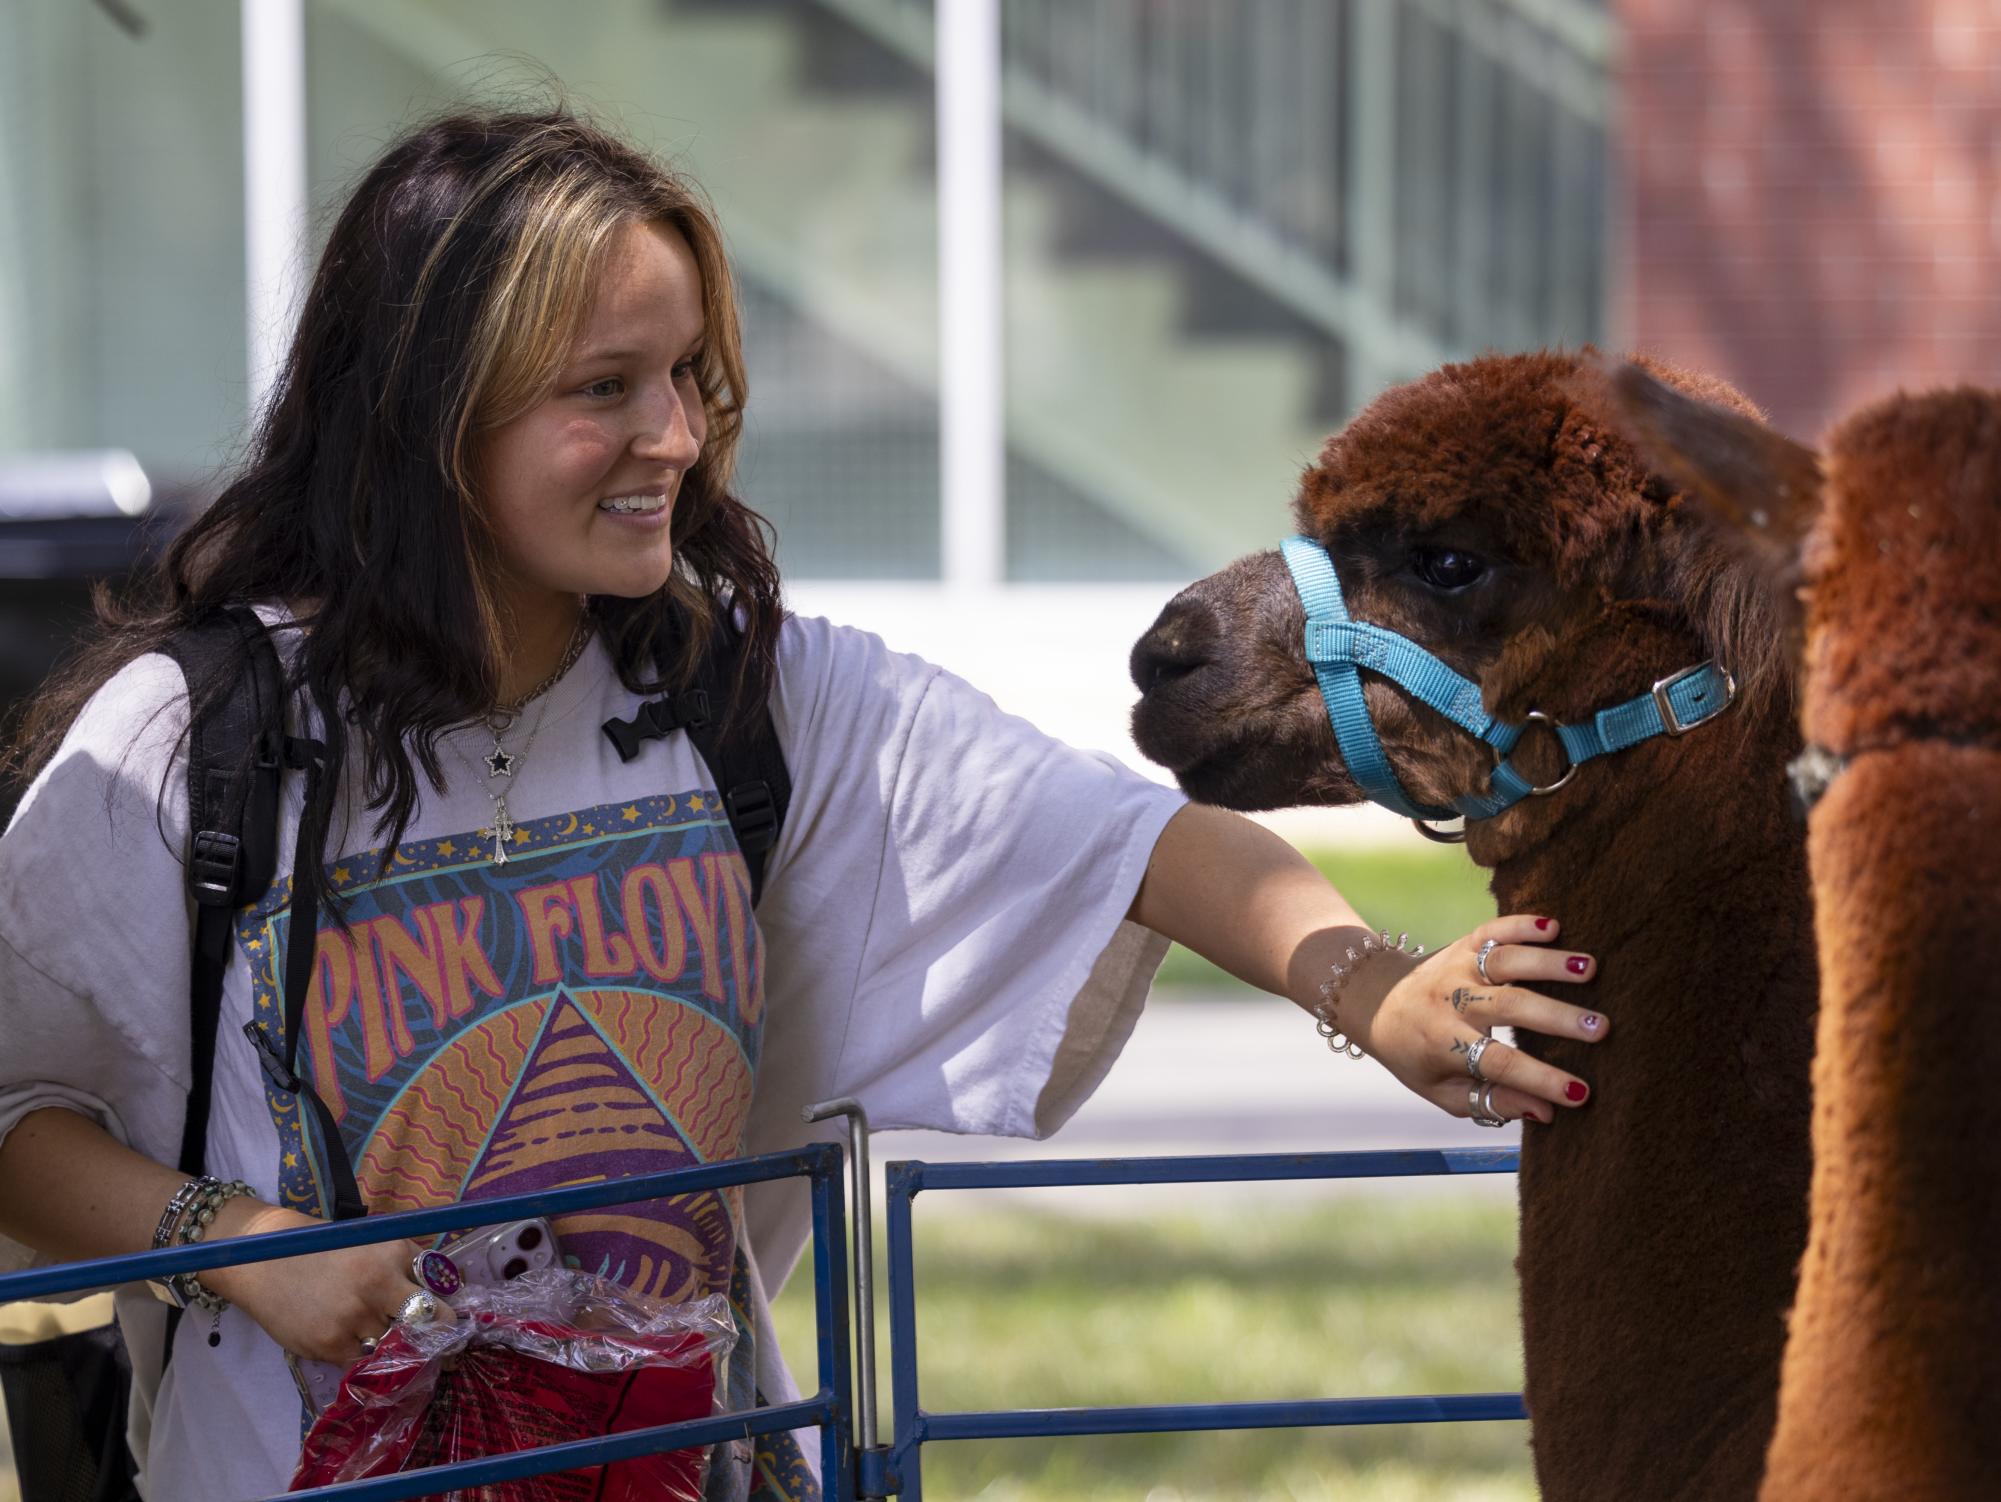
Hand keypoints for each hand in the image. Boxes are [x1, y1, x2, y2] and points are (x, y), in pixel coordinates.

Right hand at [201, 1200, 434, 1364]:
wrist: (262, 1260)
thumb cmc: (321, 1249)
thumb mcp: (370, 1243)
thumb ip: (404, 1265)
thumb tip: (444, 1291)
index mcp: (394, 1252)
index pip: (439, 1287)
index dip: (444, 1304)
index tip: (448, 1318)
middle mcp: (379, 1283)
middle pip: (430, 1320)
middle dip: (438, 1334)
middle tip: (437, 1343)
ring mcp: (355, 1317)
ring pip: (396, 1345)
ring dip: (393, 1347)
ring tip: (379, 1340)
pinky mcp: (330, 1344)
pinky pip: (364, 1362)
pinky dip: (364, 1358)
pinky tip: (353, 1345)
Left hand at [1343, 914, 1605, 1124]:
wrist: (1377, 1001)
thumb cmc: (1419, 1057)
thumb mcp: (1444, 1092)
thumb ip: (1492, 1102)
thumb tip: (1547, 1112)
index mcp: (1442, 1044)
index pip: (1497, 1064)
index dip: (1539, 1079)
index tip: (1581, 1093)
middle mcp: (1449, 1001)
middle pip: (1508, 1006)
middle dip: (1556, 1017)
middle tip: (1602, 1028)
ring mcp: (1457, 967)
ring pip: (1504, 961)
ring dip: (1548, 963)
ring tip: (1592, 969)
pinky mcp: (1464, 943)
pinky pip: (1493, 930)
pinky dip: (1521, 924)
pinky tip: (1556, 925)